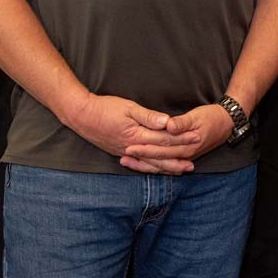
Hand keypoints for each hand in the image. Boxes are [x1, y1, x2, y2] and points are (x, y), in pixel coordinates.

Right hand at [65, 93, 197, 173]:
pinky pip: (140, 164)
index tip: (196, 137)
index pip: (164, 139)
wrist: (81, 116)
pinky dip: (151, 168)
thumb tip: (167, 122)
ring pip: (150, 164)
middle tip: (194, 162)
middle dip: (178, 158)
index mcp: (137, 135)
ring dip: (167, 167)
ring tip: (181, 170)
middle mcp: (132, 147)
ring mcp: (126, 152)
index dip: (181, 139)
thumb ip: (148, 116)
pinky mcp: (120, 153)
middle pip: (160, 156)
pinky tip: (158, 169)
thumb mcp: (128, 107)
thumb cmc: (105, 108)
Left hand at [120, 103, 233, 173]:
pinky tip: (141, 164)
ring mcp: (184, 158)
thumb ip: (182, 122)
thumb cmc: (211, 117)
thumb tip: (168, 125)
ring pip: (160, 165)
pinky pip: (165, 165)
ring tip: (126, 161)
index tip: (130, 147)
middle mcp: (185, 155)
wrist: (227, 124)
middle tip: (123, 156)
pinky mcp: (183, 157)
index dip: (145, 149)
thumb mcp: (197, 116)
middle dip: (140, 159)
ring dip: (143, 164)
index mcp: (187, 145)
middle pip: (158, 160)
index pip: (162, 149)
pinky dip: (152, 165)